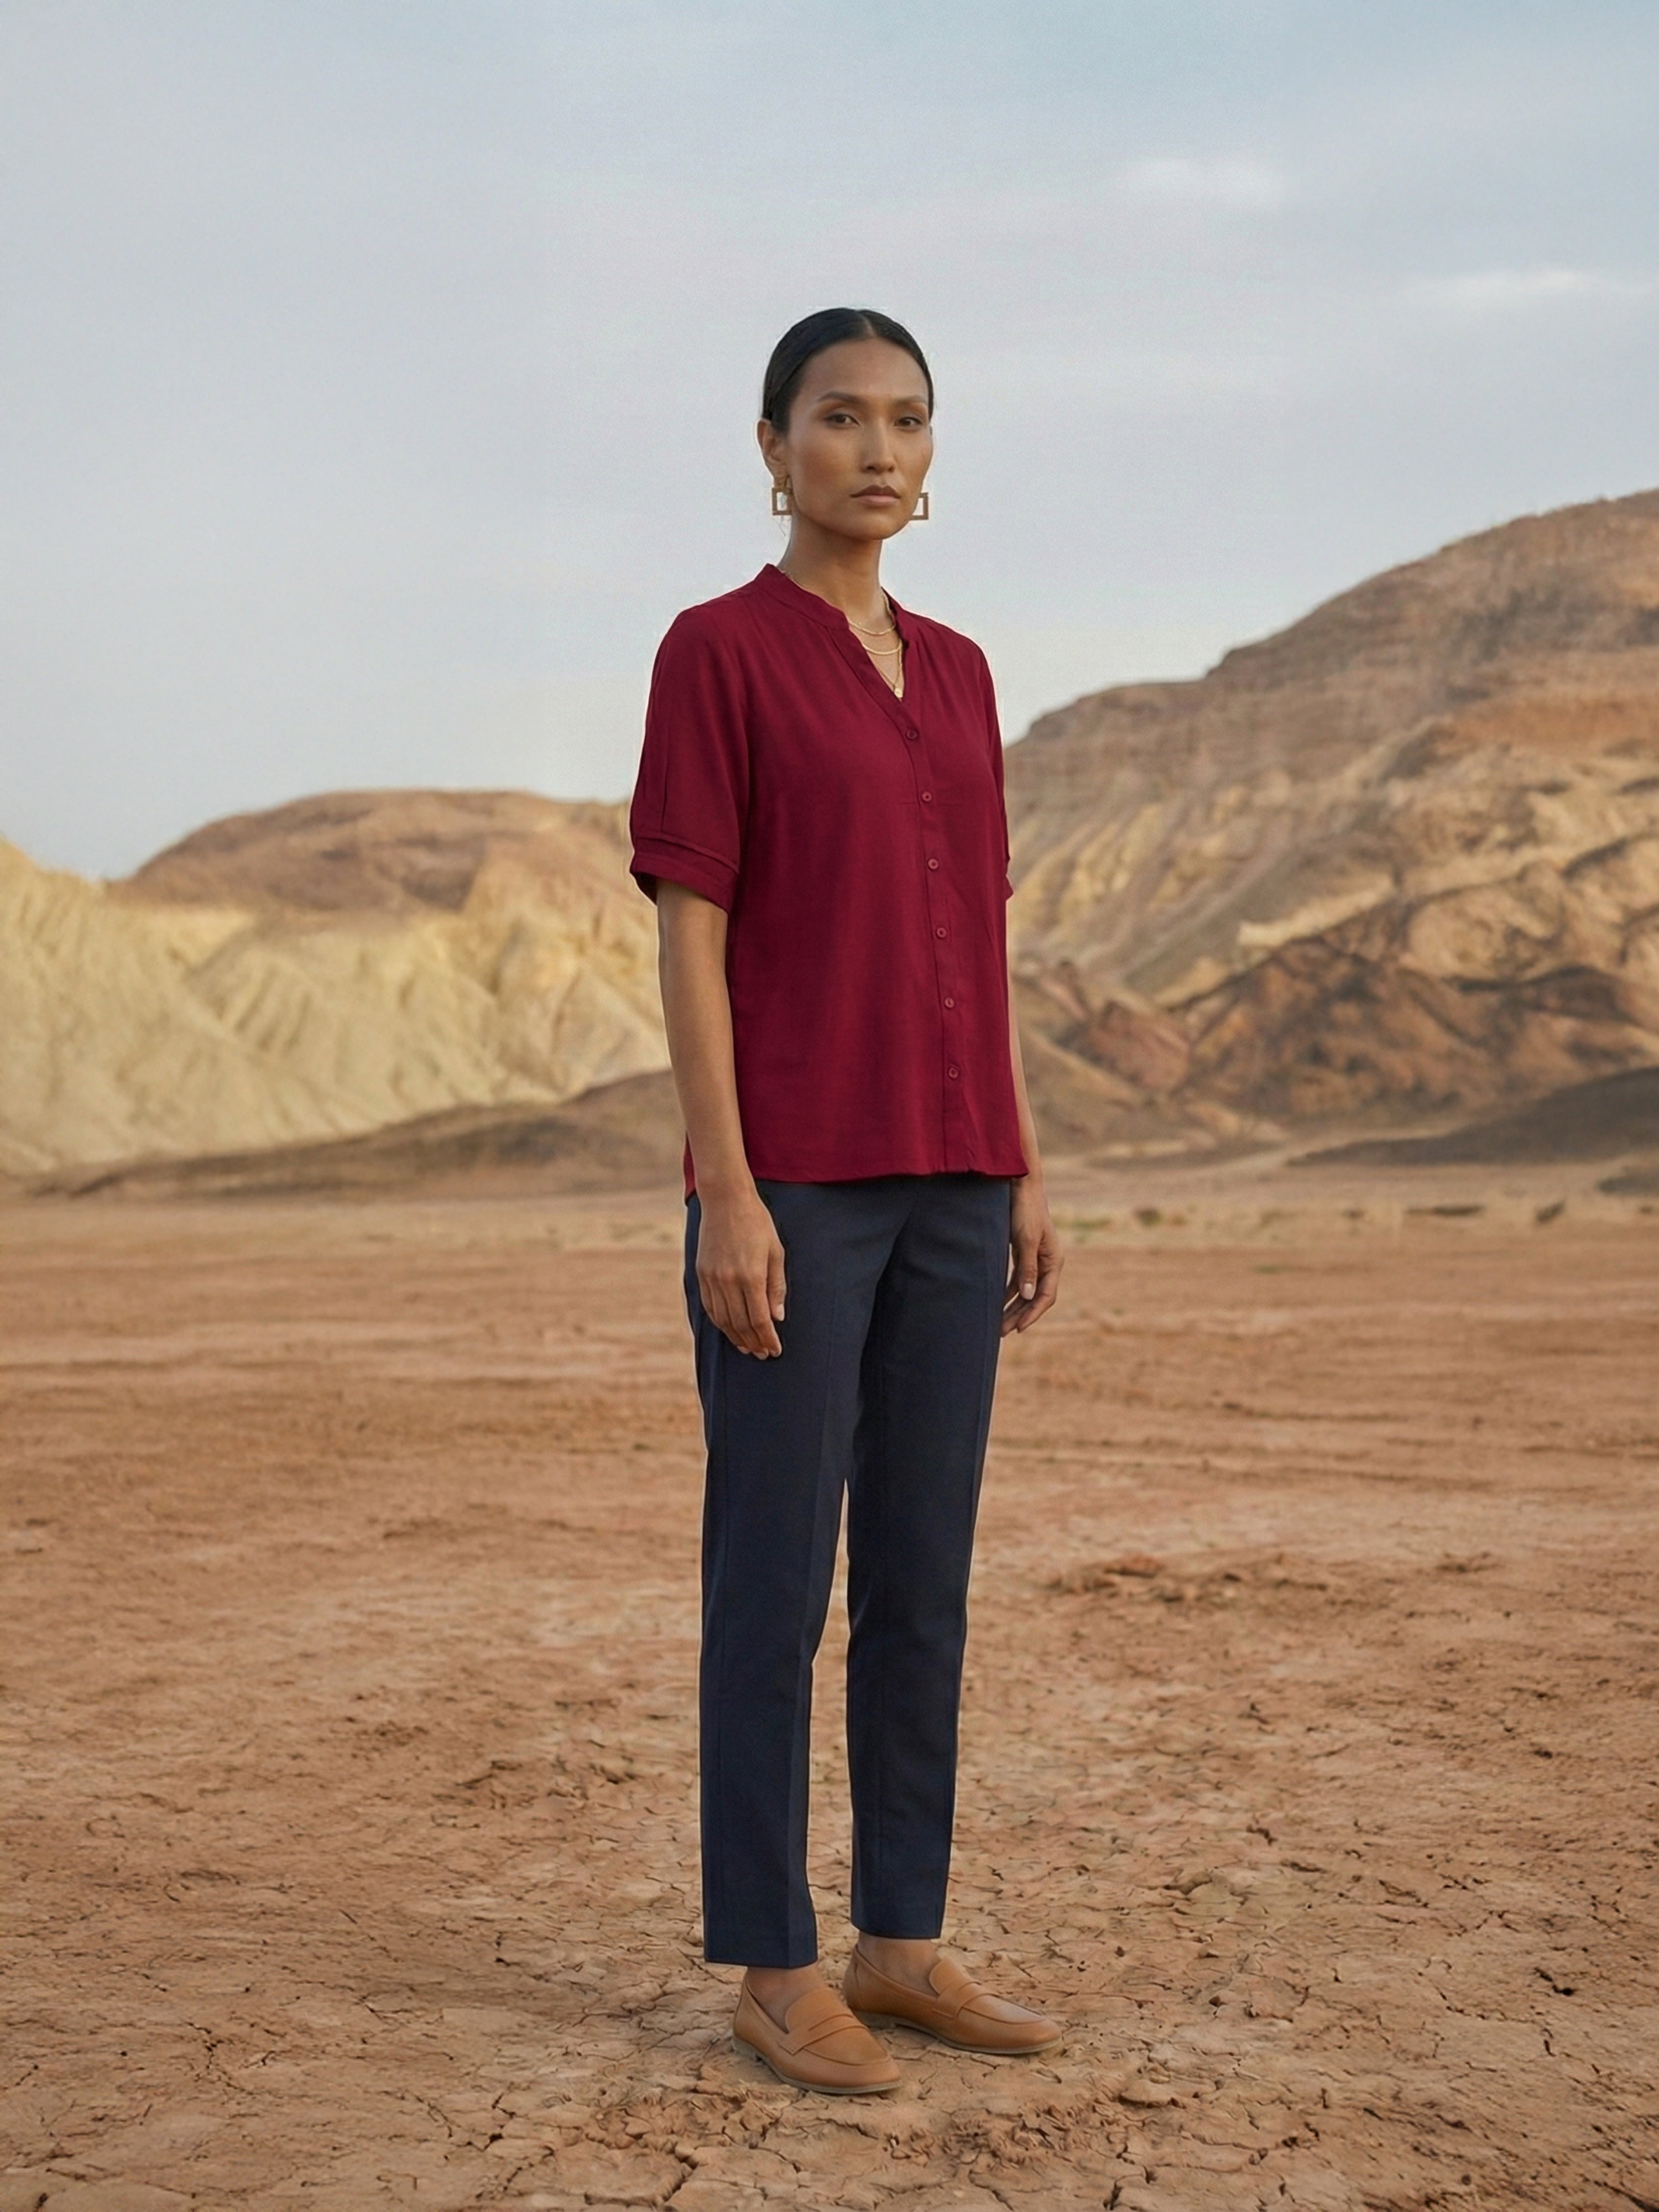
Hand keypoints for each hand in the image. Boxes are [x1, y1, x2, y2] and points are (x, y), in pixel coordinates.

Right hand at [695, 1185, 787, 1356]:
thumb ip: (776, 1286)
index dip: (768, 1338)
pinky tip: (729, 1329)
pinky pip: (709, 1307)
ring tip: (748, 1347)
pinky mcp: (701, 1273)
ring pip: (723, 1319)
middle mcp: (728, 1281)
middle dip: (754, 1342)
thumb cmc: (757, 1223)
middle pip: (741, 1323)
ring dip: (736, 1337)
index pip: (760, 1319)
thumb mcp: (776, 1252)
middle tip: (763, 1353)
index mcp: (751, 1276)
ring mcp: (712, 1278)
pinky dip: (720, 1322)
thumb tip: (778, 1317)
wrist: (726, 1200)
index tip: (775, 1350)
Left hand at [1003, 1178, 1060, 1335]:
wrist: (1020, 1187)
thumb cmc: (1025, 1211)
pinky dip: (1008, 1291)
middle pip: (1035, 1296)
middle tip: (1002, 1332)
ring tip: (999, 1323)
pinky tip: (997, 1301)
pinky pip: (1018, 1279)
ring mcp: (1036, 1258)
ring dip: (1013, 1306)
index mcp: (1053, 1260)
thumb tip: (1028, 1296)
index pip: (1046, 1295)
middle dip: (1019, 1314)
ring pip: (1025, 1290)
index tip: (1019, 1328)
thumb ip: (1027, 1268)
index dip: (1033, 1313)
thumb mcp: (1026, 1240)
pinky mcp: (1024, 1252)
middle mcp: (1047, 1262)